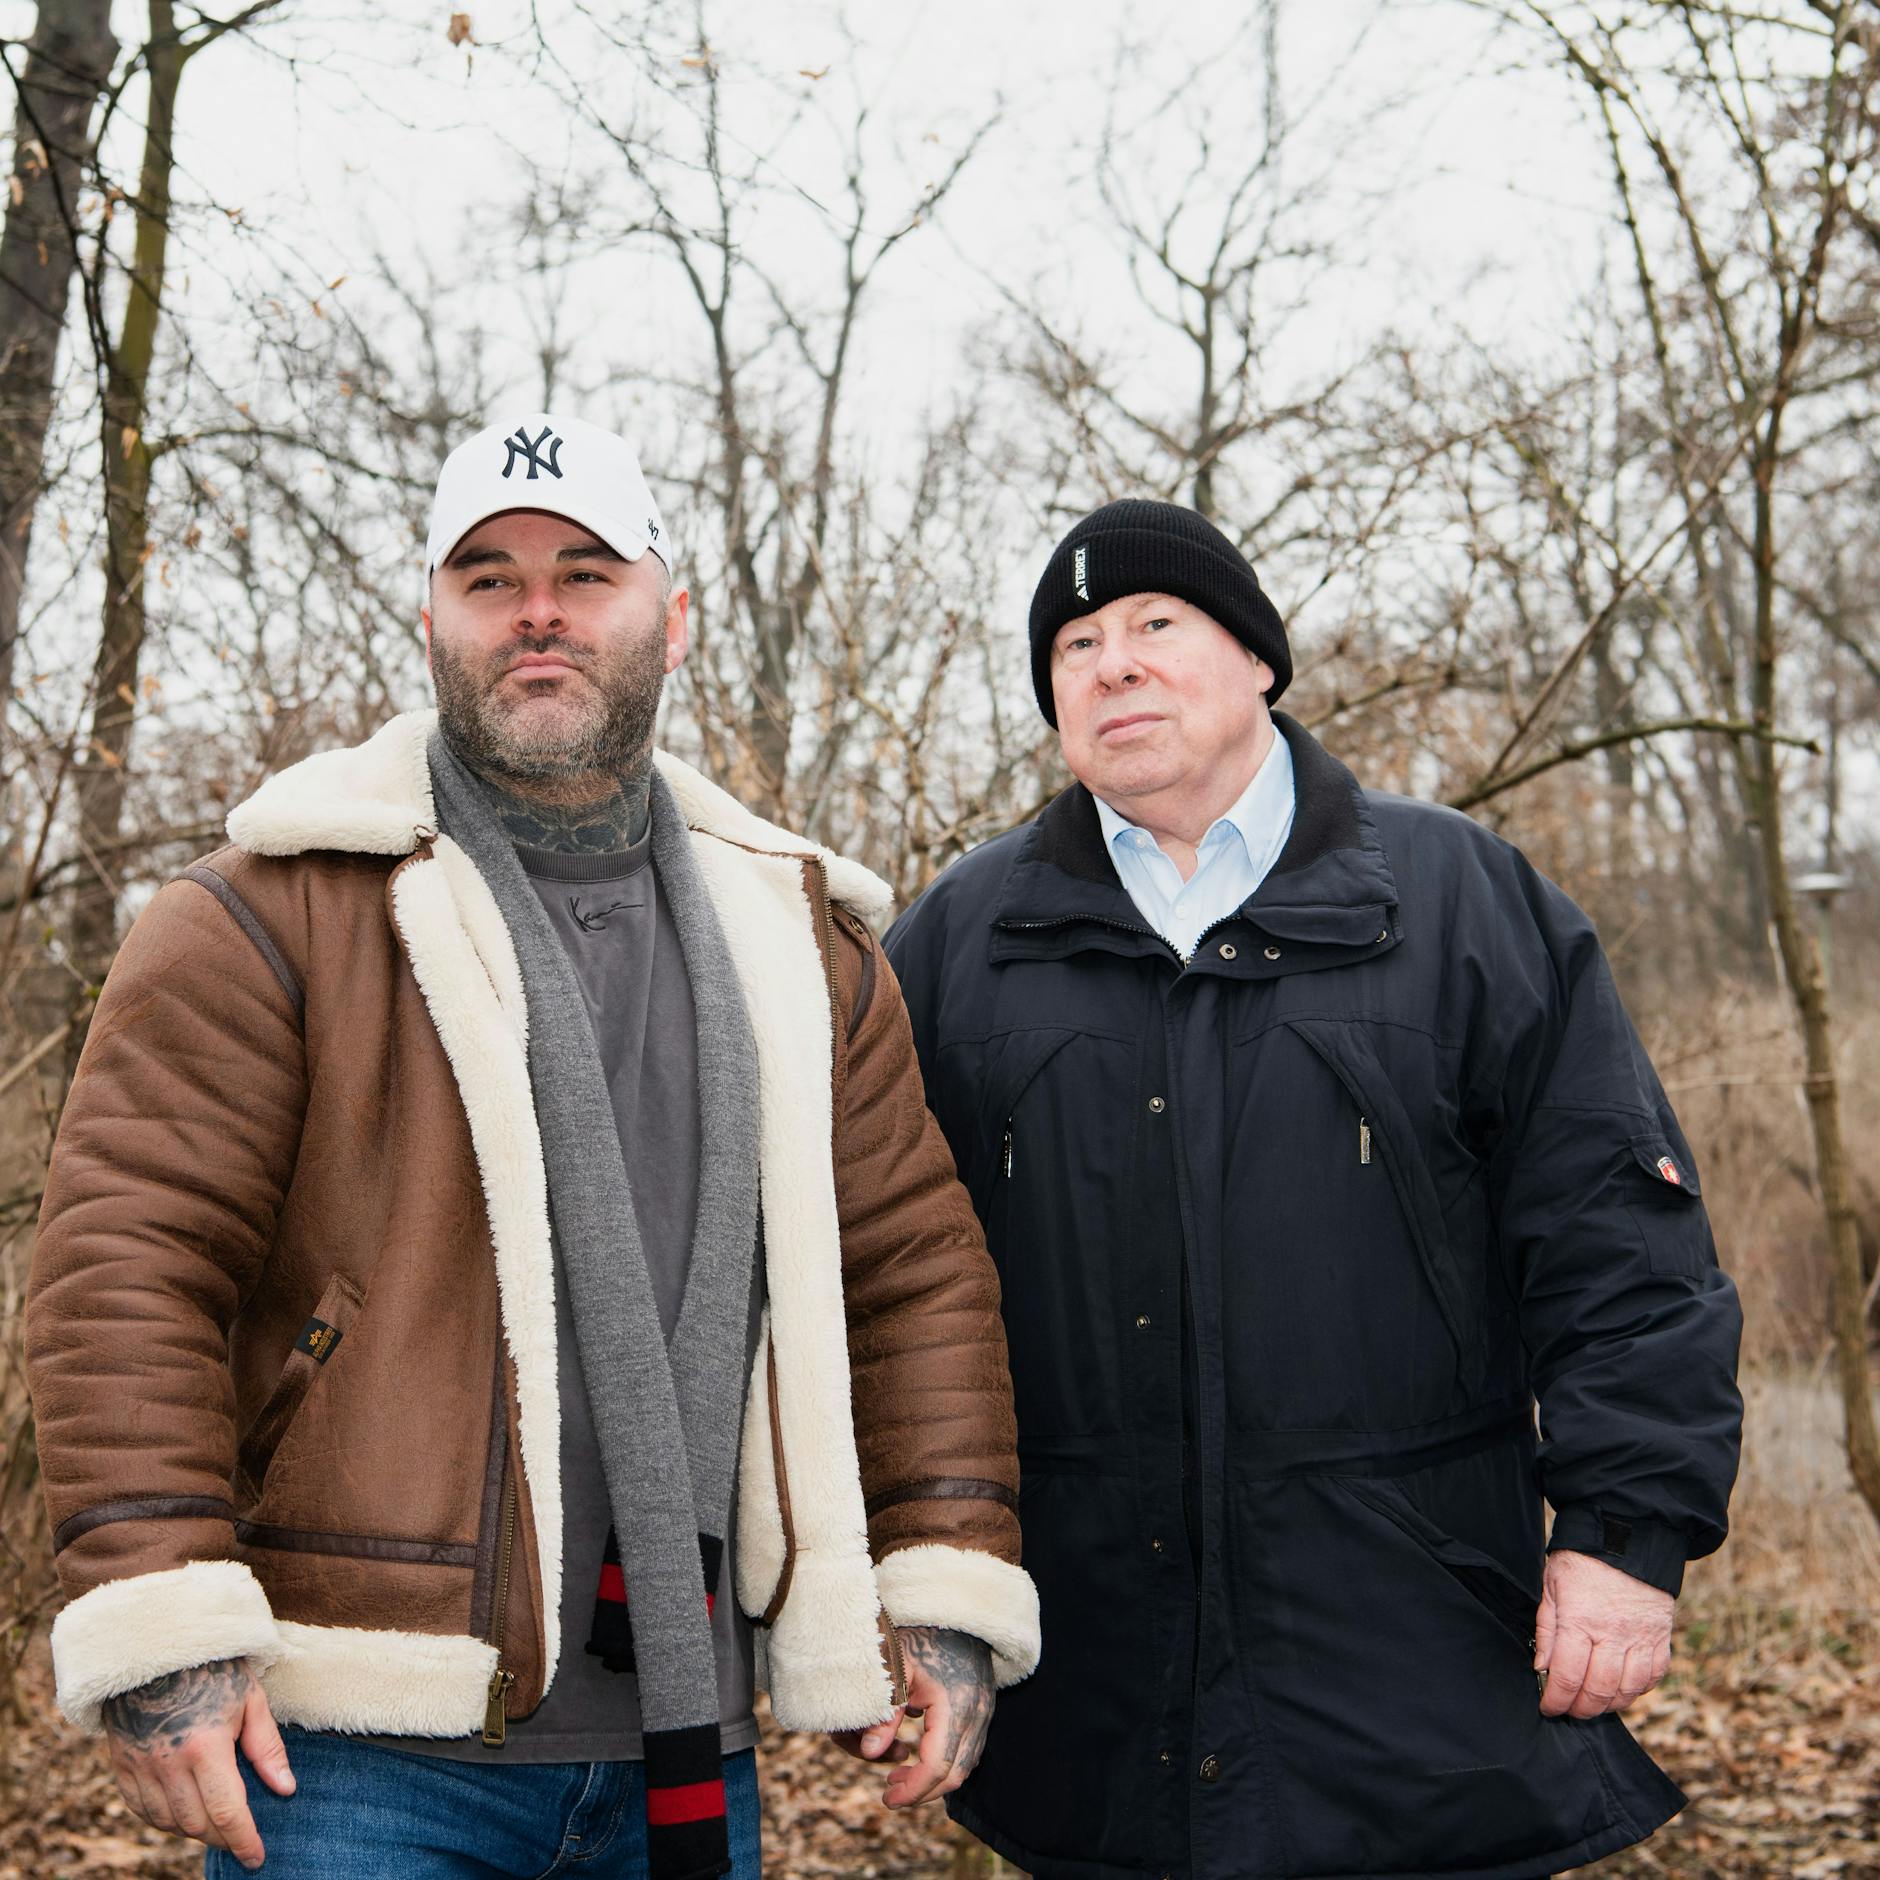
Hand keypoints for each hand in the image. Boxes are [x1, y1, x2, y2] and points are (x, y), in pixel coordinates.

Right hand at [100, 1657, 294, 1870]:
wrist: (157, 1646)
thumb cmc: (213, 1669)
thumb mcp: (251, 1699)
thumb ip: (268, 1749)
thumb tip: (285, 1790)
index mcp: (206, 1746)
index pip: (227, 1811)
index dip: (243, 1840)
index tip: (257, 1858)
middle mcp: (169, 1763)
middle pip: (197, 1823)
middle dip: (223, 1837)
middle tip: (242, 1837)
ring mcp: (141, 1766)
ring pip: (169, 1822)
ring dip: (195, 1830)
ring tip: (217, 1823)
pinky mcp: (123, 1765)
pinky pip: (142, 1811)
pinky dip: (165, 1820)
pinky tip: (183, 1814)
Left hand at [838, 1625, 993, 1806]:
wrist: (954, 1608)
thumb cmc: (919, 1634)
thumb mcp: (896, 1669)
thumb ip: (885, 1713)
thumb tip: (869, 1754)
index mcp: (954, 1705)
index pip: (936, 1766)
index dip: (912, 1790)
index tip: (886, 1799)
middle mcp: (976, 1713)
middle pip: (954, 1774)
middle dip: (922, 1792)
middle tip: (890, 1793)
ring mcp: (985, 1711)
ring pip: (966, 1765)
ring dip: (935, 1780)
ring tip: (900, 1779)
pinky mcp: (984, 1707)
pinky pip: (970, 1749)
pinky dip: (947, 1762)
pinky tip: (921, 1758)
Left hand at [1535, 1549, 1672, 1719]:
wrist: (1627, 1535)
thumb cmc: (1582, 1560)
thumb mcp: (1551, 1585)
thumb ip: (1547, 1628)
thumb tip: (1542, 1667)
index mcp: (1580, 1619)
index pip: (1568, 1675)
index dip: (1556, 1700)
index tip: (1548, 1707)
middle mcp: (1613, 1633)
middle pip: (1599, 1690)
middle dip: (1581, 1709)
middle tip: (1569, 1710)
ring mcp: (1641, 1637)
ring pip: (1628, 1690)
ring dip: (1610, 1705)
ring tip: (1594, 1704)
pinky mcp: (1661, 1637)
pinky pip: (1654, 1676)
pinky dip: (1638, 1690)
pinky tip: (1623, 1689)